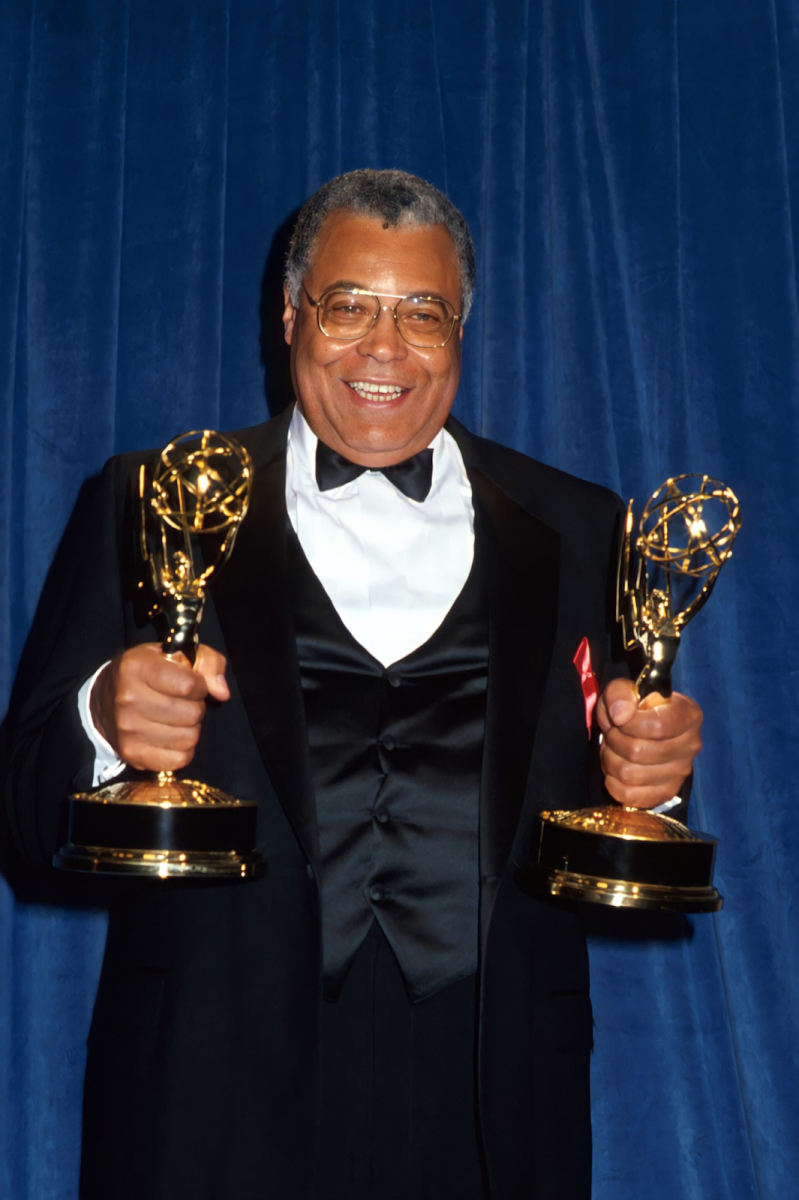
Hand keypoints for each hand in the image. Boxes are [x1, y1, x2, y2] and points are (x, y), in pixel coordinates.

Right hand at [90, 643, 229, 772]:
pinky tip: (171, 736)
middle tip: (182, 702)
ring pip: (189, 738)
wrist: (106, 699)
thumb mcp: (178, 654)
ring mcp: (128, 729)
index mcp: (138, 667)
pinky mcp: (132, 754)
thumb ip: (209, 663)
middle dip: (195, 707)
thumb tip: (222, 693)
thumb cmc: (149, 672)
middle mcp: (128, 698)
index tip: (192, 684)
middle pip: (191, 714)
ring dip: (190, 729)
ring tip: (176, 718)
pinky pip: (179, 760)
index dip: (199, 686)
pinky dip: (182, 750)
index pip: (189, 686)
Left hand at [596, 678, 702, 808]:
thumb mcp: (623, 690)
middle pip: (638, 752)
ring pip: (630, 774)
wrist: (638, 726)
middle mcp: (691, 746)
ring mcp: (681, 773)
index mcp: (688, 716)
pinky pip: (630, 796)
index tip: (619, 718)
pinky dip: (613, 783)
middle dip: (614, 741)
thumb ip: (620, 694)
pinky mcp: (666, 793)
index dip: (628, 724)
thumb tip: (620, 715)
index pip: (656, 727)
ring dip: (611, 760)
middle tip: (613, 734)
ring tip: (614, 749)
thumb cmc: (634, 707)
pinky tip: (616, 769)